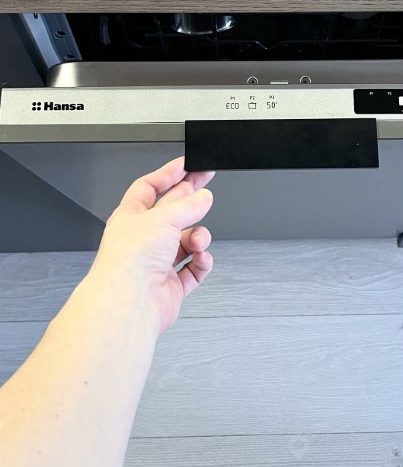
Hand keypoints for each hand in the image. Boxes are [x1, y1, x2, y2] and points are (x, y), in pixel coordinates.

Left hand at [88, 156, 214, 333]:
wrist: (130, 301)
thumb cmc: (130, 259)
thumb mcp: (163, 218)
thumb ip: (188, 206)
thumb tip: (203, 198)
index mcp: (131, 217)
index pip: (150, 188)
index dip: (168, 174)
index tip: (187, 165)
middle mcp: (143, 239)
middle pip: (172, 212)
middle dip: (191, 199)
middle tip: (208, 182)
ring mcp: (157, 262)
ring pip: (186, 242)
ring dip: (198, 238)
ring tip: (198, 240)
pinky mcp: (170, 285)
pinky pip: (193, 269)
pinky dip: (200, 263)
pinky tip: (200, 258)